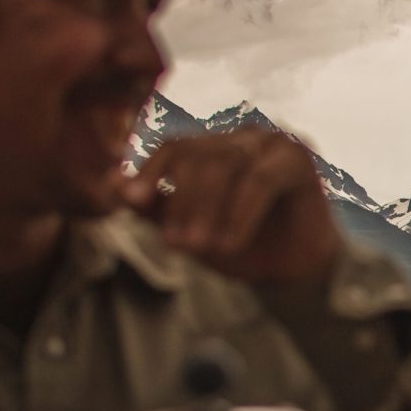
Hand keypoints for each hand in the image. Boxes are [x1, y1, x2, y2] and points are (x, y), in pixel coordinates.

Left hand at [122, 130, 343, 284]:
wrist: (298, 272)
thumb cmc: (247, 247)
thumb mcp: (192, 230)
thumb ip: (156, 207)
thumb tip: (112, 184)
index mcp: (217, 147)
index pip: (176, 147)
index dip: (151, 172)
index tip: (131, 202)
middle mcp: (244, 137)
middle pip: (199, 155)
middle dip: (182, 201)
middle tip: (175, 244)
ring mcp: (273, 142)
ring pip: (226, 164)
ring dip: (207, 209)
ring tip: (199, 248)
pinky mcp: (298, 157)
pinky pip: (260, 180)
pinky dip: (240, 215)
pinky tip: (229, 244)